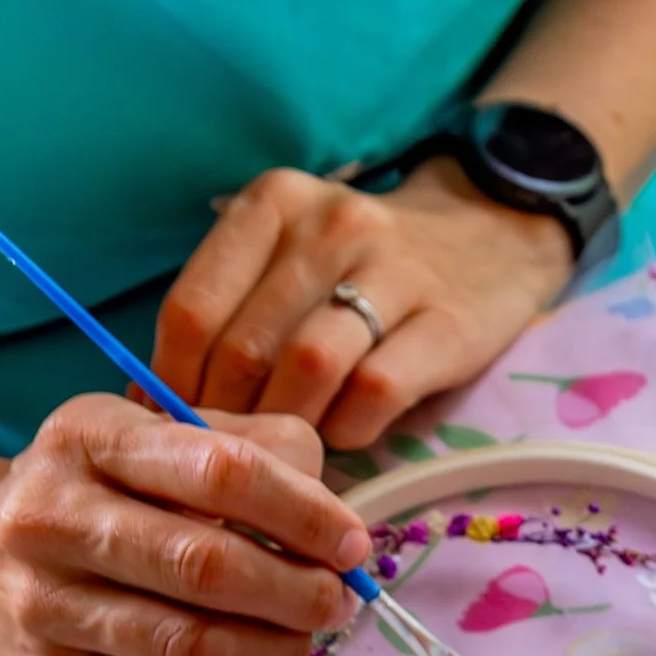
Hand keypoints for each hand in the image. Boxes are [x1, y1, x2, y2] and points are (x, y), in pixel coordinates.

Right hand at [0, 394, 367, 655]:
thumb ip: (254, 453)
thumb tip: (337, 522)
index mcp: (90, 437)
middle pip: (208, 566)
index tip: (353, 545)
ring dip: (275, 649)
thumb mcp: (155, 439)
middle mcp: (52, 516)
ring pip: (191, 645)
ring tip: (303, 639)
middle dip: (299, 592)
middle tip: (337, 602)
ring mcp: (43, 604)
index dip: (306, 515)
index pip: (223, 471)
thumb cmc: (95, 495)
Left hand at [152, 159, 573, 449]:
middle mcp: (328, 227)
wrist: (494, 234)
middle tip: (233, 452)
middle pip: (245, 348)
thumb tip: (160, 404)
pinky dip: (350, 428)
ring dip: (288, 427)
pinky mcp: (449, 322)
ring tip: (287, 449)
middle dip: (228, 417)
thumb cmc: (369, 263)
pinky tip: (347, 432)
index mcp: (273, 204)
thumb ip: (233, 309)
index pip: (192, 309)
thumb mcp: (291, 252)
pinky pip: (377, 391)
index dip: (170, 383)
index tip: (173, 425)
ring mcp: (394, 270)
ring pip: (307, 369)